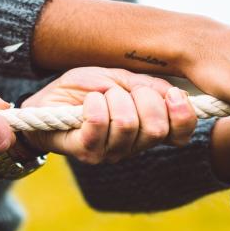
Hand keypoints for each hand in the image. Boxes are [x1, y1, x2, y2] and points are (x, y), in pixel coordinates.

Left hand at [20, 68, 197, 163]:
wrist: (46, 102)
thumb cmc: (85, 90)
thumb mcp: (120, 78)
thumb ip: (148, 86)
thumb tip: (174, 94)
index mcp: (147, 129)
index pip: (181, 134)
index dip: (182, 115)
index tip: (172, 94)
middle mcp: (133, 146)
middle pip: (156, 128)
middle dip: (142, 98)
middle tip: (123, 90)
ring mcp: (110, 152)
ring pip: (128, 124)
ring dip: (114, 98)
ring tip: (101, 96)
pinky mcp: (86, 151)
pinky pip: (99, 125)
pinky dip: (94, 104)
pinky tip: (87, 102)